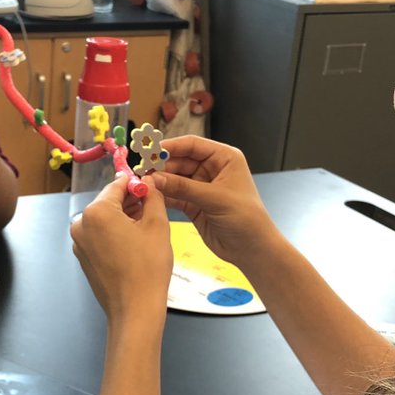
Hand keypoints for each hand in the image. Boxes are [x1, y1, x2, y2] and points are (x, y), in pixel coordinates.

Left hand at [71, 176, 172, 321]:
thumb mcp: (157, 225)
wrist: (134, 309)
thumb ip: (152, 197)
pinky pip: (100, 236)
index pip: (117, 185)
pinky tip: (134, 243)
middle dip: (130, 202)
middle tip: (153, 208)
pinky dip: (115, 233)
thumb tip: (149, 183)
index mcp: (96, 212)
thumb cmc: (147, 269)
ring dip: (123, 218)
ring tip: (146, 228)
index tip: (150, 187)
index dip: (136, 184)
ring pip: (104, 219)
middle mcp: (81, 224)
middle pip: (108, 201)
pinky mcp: (83, 256)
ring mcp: (79, 242)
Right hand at [150, 135, 272, 263]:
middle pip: (180, 160)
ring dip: (160, 181)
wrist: (252, 249)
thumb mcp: (215, 199)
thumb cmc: (246, 218)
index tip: (150, 151)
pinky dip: (163, 196)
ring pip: (174, 178)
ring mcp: (202, 187)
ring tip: (143, 184)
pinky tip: (151, 196)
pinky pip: (174, 195)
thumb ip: (184, 188)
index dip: (171, 147)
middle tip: (142, 170)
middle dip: (161, 165)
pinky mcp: (194, 204)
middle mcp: (212, 169)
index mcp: (224, 158)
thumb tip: (156, 178)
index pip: (193, 145)